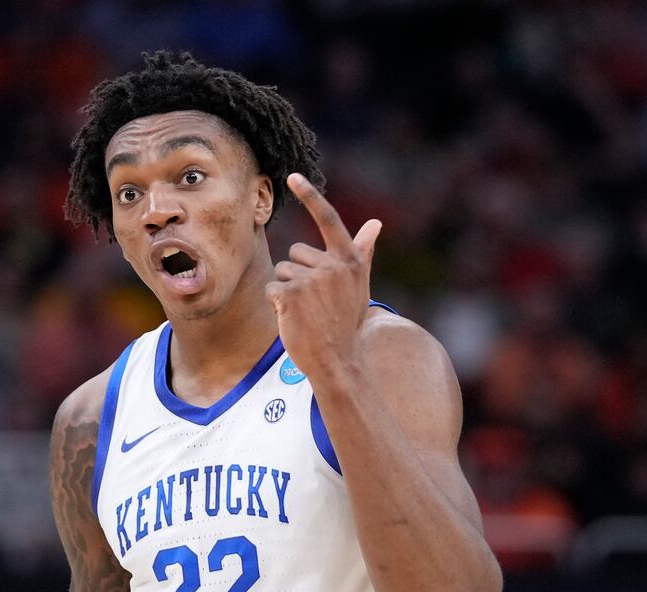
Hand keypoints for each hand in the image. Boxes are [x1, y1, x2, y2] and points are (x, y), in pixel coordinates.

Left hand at [266, 173, 382, 386]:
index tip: (293, 177)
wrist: (337, 360)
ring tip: (306, 312)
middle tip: (315, 303)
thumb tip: (375, 223)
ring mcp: (312, 279)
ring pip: (281, 271)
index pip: (328, 219)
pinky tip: (293, 319)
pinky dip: (276, 305)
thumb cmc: (345, 322)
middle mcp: (333, 265)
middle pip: (295, 253)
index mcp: (349, 260)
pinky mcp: (291, 294)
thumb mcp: (358, 285)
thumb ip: (362, 252)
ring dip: (286, 291)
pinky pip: (271, 289)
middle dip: (297, 275)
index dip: (310, 196)